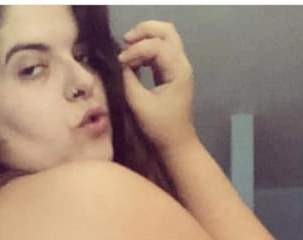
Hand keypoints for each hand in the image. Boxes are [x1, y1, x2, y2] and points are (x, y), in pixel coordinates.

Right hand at [117, 21, 195, 151]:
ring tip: (127, 52)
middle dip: (145, 31)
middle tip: (125, 41)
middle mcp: (181, 64)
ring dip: (145, 40)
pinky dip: (145, 51)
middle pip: (166, 31)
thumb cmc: (160, 129)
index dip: (136, 50)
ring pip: (164, 38)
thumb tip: (120, 64)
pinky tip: (133, 62)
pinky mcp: (171, 73)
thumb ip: (129, 81)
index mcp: (178, 71)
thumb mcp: (140, 106)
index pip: (157, 46)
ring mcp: (178, 67)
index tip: (120, 63)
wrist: (175, 144)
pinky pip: (160, 51)